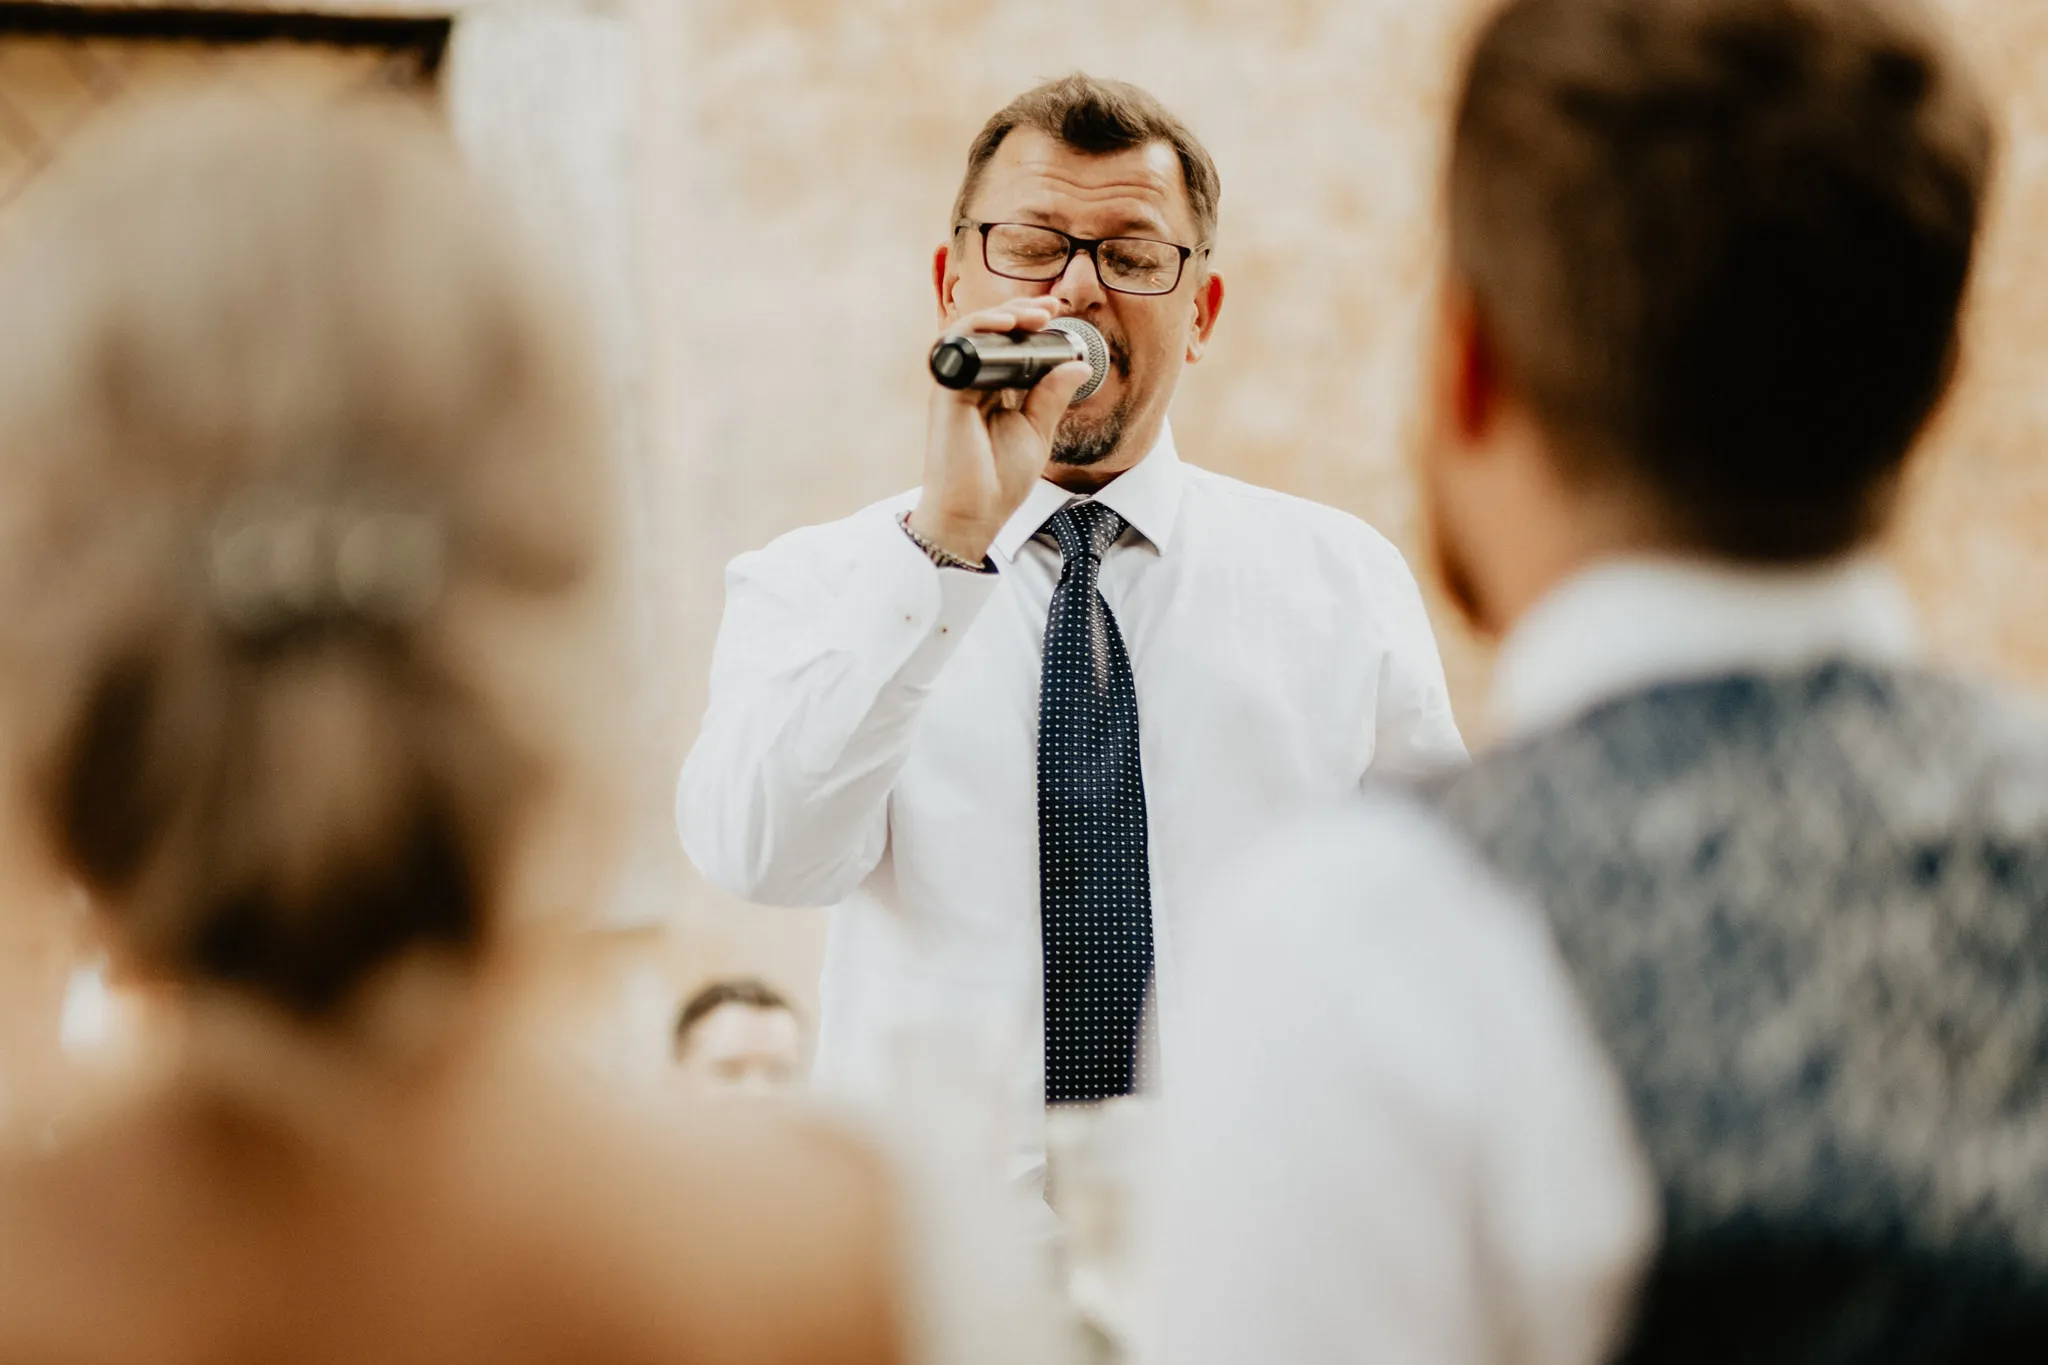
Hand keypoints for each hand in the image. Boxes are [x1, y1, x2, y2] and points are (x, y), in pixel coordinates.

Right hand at [908, 297, 1091, 563]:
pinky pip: (958, 345)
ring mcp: (956, 385)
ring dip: (1003, 313)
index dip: (1030, 324)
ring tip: (1034, 314)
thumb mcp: (1037, 433)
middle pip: (991, 331)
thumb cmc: (999, 481)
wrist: (975, 513)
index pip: (1009, 346)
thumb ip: (1052, 397)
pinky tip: (1008, 325)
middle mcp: (971, 383)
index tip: (1057, 315)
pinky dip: (981, 328)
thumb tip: (1078, 365)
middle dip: (1021, 311)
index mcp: (992, 391)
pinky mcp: (946, 391)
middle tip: (1050, 308)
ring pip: (972, 330)